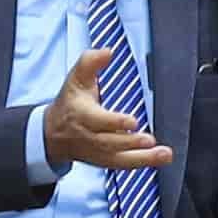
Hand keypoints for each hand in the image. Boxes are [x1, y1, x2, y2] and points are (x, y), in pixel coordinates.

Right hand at [45, 47, 177, 173]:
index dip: (114, 122)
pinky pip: (123, 165)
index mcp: (81, 115)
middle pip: (110, 143)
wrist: (53, 133)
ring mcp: (97, 152)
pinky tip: (159, 159)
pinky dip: (141, 163)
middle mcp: (89, 136)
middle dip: (130, 143)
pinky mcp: (104, 161)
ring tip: (164, 154)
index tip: (132, 122)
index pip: (98, 121)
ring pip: (119, 159)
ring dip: (143, 158)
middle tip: (150, 140)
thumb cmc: (70, 102)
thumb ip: (90, 62)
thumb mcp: (75, 78)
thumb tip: (107, 51)